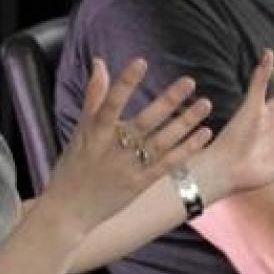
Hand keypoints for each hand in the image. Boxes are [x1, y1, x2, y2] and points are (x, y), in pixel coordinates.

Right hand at [43, 58, 212, 233]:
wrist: (68, 212)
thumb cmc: (72, 167)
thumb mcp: (80, 130)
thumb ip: (94, 96)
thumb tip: (100, 62)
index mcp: (95, 133)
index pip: (110, 103)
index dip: (125, 83)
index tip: (141, 62)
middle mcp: (113, 149)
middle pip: (145, 122)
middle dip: (168, 101)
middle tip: (190, 81)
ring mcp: (129, 168)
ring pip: (162, 142)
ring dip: (185, 123)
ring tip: (205, 104)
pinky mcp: (140, 184)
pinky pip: (168, 164)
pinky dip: (187, 149)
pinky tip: (205, 133)